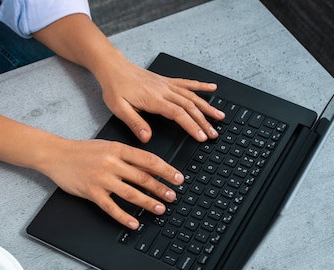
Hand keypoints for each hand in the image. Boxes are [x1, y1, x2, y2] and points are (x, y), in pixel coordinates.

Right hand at [41, 138, 184, 229]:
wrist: (56, 155)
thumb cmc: (83, 151)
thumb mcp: (108, 147)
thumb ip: (128, 156)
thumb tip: (151, 168)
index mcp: (118, 149)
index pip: (149, 160)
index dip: (166, 171)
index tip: (179, 178)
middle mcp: (112, 163)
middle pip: (143, 178)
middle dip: (161, 189)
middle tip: (173, 196)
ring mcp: (102, 179)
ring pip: (131, 193)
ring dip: (148, 203)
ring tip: (160, 209)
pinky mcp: (91, 192)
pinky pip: (111, 208)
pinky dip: (124, 217)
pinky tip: (134, 224)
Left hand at [97, 57, 225, 142]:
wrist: (113, 67)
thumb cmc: (114, 87)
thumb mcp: (119, 108)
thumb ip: (134, 123)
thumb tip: (146, 137)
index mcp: (154, 99)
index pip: (178, 114)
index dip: (191, 126)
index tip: (201, 137)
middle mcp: (164, 91)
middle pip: (190, 107)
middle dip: (204, 122)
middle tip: (214, 134)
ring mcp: (167, 85)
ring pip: (192, 96)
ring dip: (207, 107)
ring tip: (220, 117)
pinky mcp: (166, 81)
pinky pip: (187, 83)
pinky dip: (201, 86)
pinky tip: (212, 88)